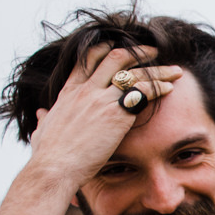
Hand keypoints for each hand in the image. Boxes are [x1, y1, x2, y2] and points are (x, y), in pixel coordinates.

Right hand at [26, 44, 182, 187]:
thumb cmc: (48, 155)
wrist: (54, 167)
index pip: (87, 59)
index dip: (105, 49)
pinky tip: (170, 88)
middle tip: (152, 52)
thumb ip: (44, 119)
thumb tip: (40, 114)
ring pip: (134, 72)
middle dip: (136, 52)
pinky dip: (158, 86)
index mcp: (68, 92)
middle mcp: (85, 90)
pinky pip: (143, 91)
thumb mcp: (42, 130)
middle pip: (114, 58)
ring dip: (157, 69)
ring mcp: (100, 99)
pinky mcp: (115, 113)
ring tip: (174, 70)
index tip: (120, 48)